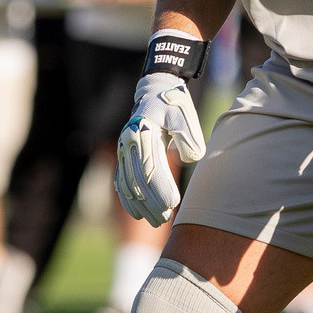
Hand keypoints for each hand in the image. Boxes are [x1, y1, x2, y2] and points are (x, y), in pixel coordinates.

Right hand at [115, 74, 205, 225]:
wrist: (154, 92)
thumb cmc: (173, 104)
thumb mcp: (184, 114)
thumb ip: (188, 136)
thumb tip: (191, 158)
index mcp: (144, 131)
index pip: (150, 167)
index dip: (160, 188)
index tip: (172, 204)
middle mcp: (129, 142)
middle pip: (138, 179)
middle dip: (150, 202)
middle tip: (165, 219)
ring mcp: (124, 149)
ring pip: (127, 184)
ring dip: (139, 205)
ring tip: (154, 220)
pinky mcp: (123, 155)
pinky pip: (121, 180)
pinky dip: (127, 199)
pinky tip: (136, 212)